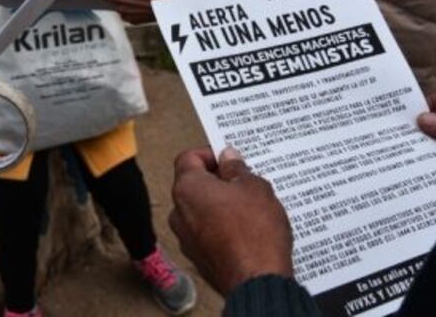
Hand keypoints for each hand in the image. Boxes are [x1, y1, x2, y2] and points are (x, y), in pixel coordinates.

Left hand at [169, 147, 293, 295]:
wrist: (257, 281)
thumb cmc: (255, 231)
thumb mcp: (254, 187)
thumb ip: (236, 168)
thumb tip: (228, 157)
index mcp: (188, 189)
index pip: (188, 158)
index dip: (210, 154)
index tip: (230, 159)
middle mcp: (179, 213)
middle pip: (194, 186)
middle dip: (218, 181)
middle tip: (245, 183)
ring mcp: (186, 239)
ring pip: (201, 211)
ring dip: (220, 206)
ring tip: (250, 209)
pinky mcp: (198, 259)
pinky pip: (207, 233)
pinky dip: (222, 228)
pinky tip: (246, 232)